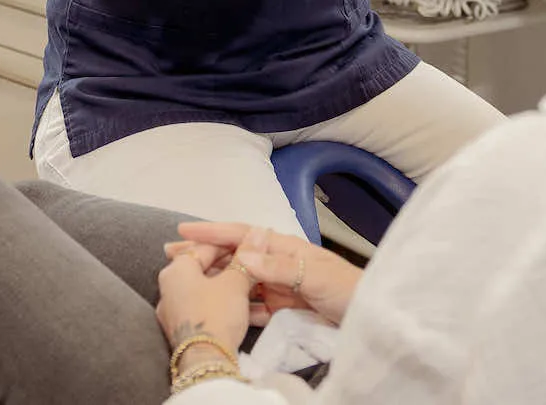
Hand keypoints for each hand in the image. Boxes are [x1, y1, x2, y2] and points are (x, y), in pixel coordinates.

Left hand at [155, 248, 251, 365]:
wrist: (205, 362)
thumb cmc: (216, 314)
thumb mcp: (235, 283)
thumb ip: (246, 259)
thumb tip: (258, 232)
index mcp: (176, 269)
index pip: (205, 247)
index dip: (231, 244)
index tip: (253, 246)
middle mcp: (168, 288)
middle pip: (204, 269)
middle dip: (231, 268)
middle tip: (254, 267)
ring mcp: (173, 311)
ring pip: (206, 291)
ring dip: (229, 288)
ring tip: (254, 287)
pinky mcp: (182, 331)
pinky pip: (205, 309)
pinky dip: (223, 306)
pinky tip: (244, 309)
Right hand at [170, 222, 363, 327]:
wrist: (373, 316)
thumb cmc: (349, 289)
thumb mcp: (317, 276)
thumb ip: (280, 268)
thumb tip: (243, 256)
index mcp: (285, 247)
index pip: (243, 235)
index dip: (213, 231)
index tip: (184, 230)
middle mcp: (279, 263)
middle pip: (236, 255)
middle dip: (205, 253)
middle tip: (172, 254)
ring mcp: (280, 286)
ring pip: (240, 280)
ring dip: (216, 279)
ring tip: (188, 280)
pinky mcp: (285, 308)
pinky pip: (254, 306)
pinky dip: (236, 306)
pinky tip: (218, 307)